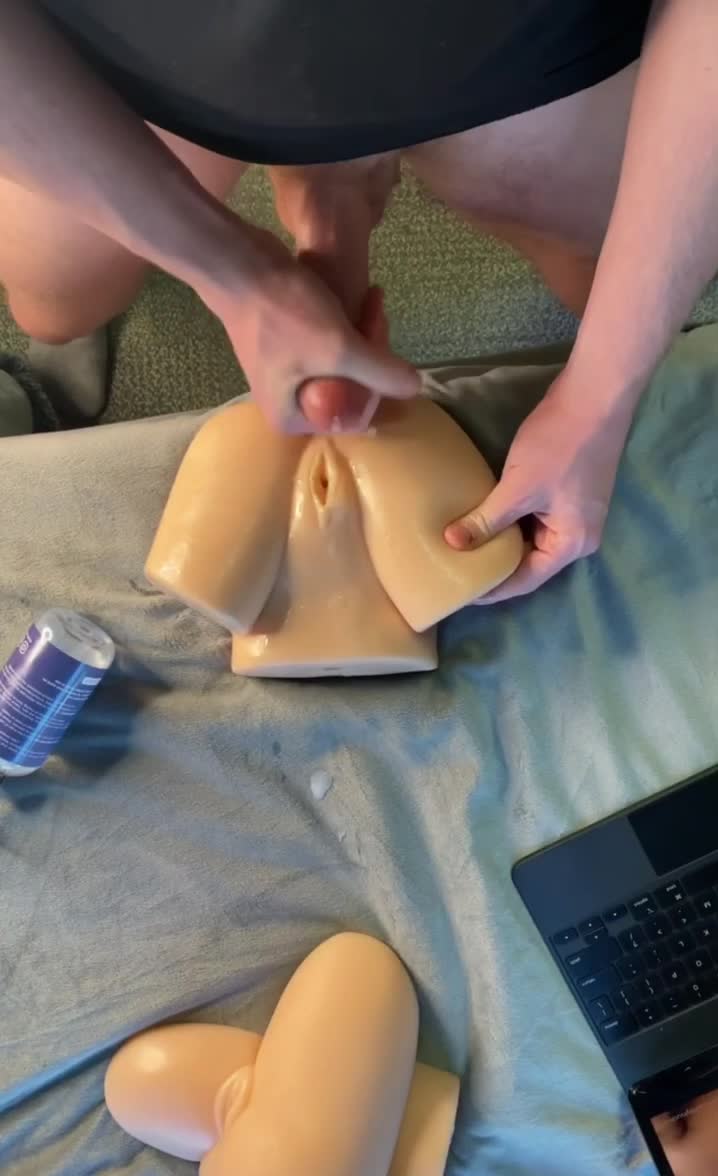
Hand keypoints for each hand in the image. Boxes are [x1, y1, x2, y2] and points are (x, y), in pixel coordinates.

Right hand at [203, 219, 415, 433]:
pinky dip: (350, 325)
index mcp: (293, 420)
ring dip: (365, 334)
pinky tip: (365, 298)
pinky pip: (333, 345)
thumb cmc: (282, 313)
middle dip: (372, 353)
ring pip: (345, 364)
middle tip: (379, 313)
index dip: (376, 385)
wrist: (239, 264)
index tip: (384, 347)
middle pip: (351, 389)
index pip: (353, 416)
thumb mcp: (337, 347)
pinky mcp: (290, 346)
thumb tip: (416, 388)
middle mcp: (290, 404)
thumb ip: (379, 372)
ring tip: (374, 298)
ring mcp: (289, 375)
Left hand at [444, 368, 634, 601]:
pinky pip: (534, 520)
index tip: (460, 593)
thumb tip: (451, 544)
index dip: (492, 589)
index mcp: (571, 544)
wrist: (594, 395)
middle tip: (456, 573)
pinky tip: (483, 520)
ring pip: (530, 540)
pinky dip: (510, 522)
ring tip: (463, 551)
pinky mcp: (568, 494)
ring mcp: (575, 515)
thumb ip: (486, 519)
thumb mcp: (518, 487)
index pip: (526, 580)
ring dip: (500, 542)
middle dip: (494, 567)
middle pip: (530, 563)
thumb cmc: (559, 445)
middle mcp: (578, 537)